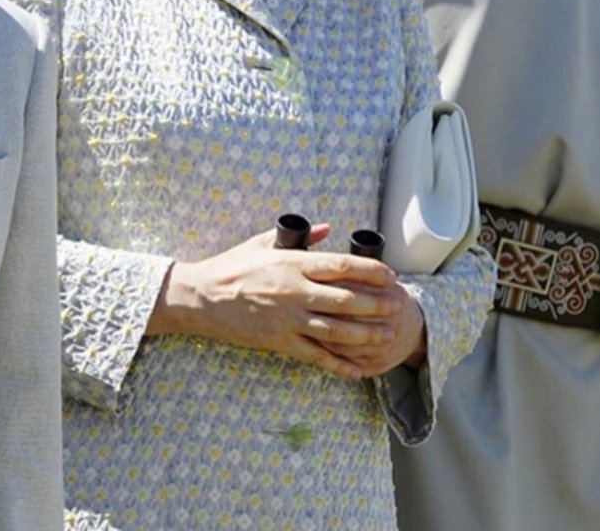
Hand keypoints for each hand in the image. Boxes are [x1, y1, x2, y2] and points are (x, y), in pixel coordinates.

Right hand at [146, 224, 419, 380]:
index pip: (343, 266)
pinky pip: (316, 356)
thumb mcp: (262, 242)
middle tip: (398, 306)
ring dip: (367, 334)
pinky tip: (357, 370)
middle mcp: (295, 291)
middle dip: (378, 304)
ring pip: (337, 330)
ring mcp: (289, 319)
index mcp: (293, 263)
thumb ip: (299, 237)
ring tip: (387, 335)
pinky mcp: (280, 342)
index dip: (372, 271)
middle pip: (348, 300)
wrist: (201, 297)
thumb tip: (328, 228)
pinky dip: (339, 365)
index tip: (390, 275)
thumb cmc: (232, 266)